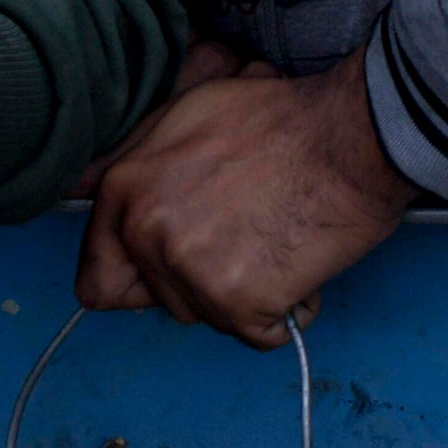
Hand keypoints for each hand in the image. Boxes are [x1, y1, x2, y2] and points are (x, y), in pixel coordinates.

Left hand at [76, 56, 412, 345]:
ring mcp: (191, 270)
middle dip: (204, 282)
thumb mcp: (190, 112)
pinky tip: (302, 264)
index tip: (173, 270)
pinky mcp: (239, 302)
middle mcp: (146, 232)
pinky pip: (260, 334)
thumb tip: (91, 186)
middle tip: (248, 236)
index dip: (137, 280)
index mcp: (125, 190)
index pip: (97, 279)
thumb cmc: (287, 118)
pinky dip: (287, 311)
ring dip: (246, 295)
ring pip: (210, 318)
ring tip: (280, 239)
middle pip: (162, 301)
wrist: (355, 134)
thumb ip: (141, 162)